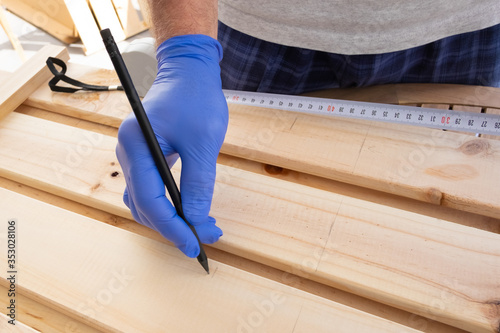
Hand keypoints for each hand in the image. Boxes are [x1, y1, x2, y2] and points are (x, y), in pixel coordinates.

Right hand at [116, 35, 227, 256]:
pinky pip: (151, 190)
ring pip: (145, 201)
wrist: (189, 73)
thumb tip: (195, 218)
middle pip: (143, 204)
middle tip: (205, 236)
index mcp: (136, 145)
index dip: (171, 226)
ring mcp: (134, 156)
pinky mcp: (146, 158)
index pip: (148, 198)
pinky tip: (188, 212)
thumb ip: (198, 182)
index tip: (194, 244)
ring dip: (170, 219)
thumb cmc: (196, 98)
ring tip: (201, 228)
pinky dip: (168, 206)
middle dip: (173, 226)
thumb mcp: (203, 142)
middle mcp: (128, 153)